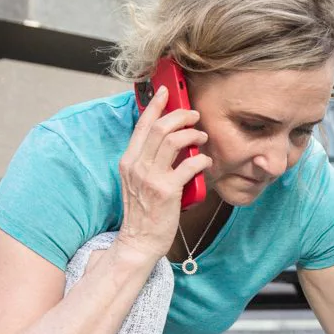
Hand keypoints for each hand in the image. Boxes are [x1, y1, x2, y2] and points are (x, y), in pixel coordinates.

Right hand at [115, 85, 211, 259]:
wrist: (139, 241)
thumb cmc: (143, 213)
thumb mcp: (137, 181)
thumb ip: (147, 161)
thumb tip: (169, 141)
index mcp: (128, 161)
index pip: (142, 125)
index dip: (156, 105)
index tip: (167, 92)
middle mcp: (137, 166)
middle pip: (160, 128)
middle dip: (181, 116)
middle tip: (194, 116)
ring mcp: (151, 178)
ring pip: (174, 141)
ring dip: (193, 134)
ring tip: (201, 137)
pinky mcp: (167, 191)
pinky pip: (189, 165)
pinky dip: (201, 160)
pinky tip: (205, 162)